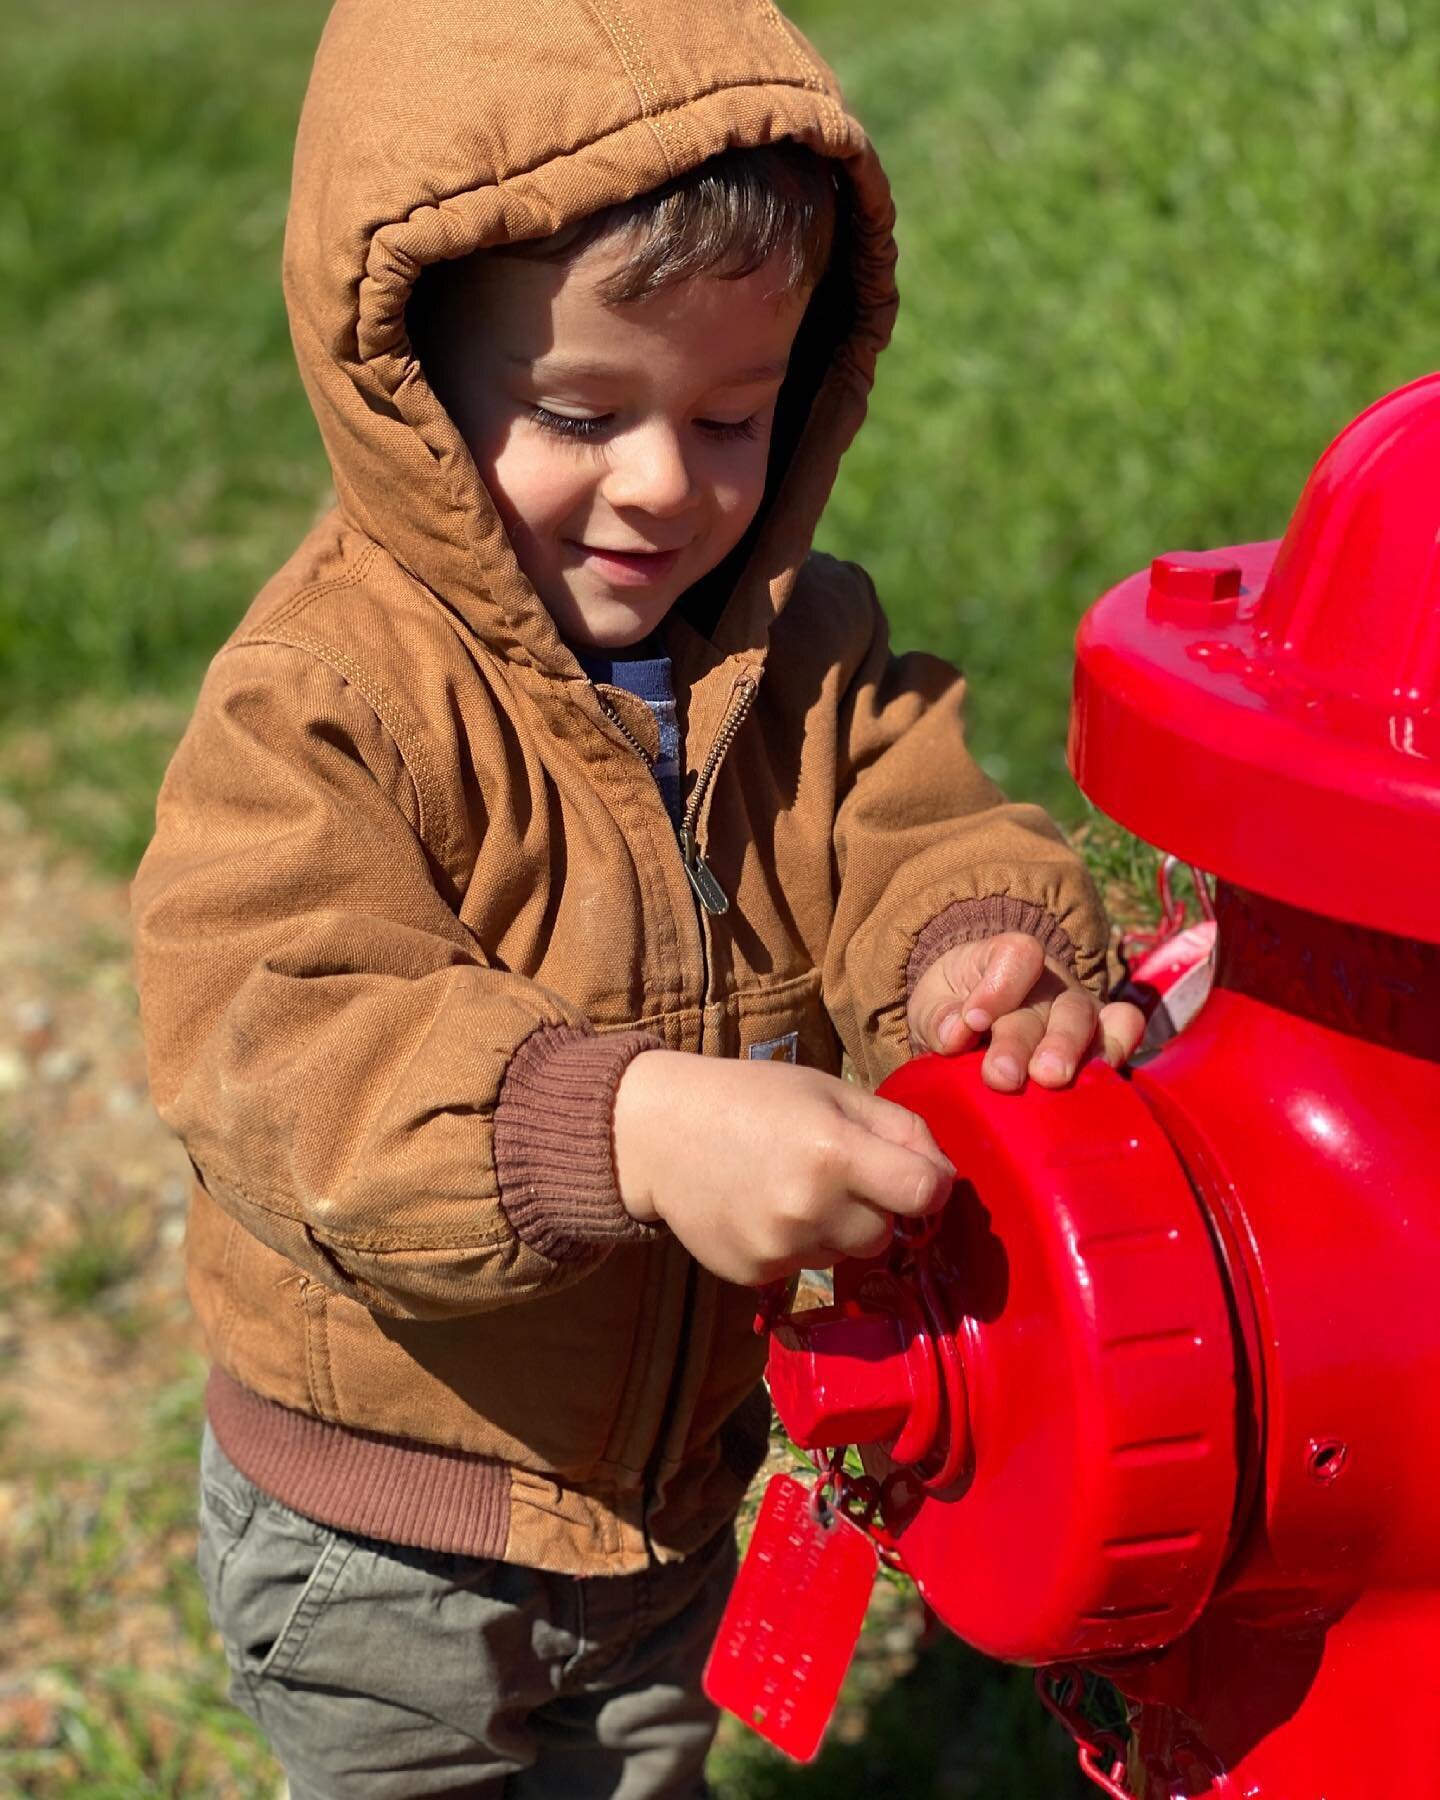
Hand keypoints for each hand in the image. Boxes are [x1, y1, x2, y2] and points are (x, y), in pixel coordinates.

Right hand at [612, 1051, 953, 1284]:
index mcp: (836, 1151)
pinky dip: (797, 1245)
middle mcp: (811, 1207)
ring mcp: (781, 1247)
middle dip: (875, 1208)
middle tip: (833, 1172)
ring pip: (847, 1255)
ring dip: (836, 1229)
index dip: (930, 1184)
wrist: (658, 1132)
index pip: (926, 1192)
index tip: (913, 1175)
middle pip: (887, 1233)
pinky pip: (804, 1268)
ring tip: (791, 1186)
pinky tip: (762, 1208)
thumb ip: (898, 1128)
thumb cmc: (751, 1098)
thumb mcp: (831, 1090)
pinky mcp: (755, 1274)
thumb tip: (946, 1177)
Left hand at [907, 931, 1143, 1091]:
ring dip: (1065, 1049)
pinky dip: (1120, 1044)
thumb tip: (956, 1032)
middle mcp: (1048, 979)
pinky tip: (1107, 1067)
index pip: (1016, 954)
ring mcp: (1077, 1006)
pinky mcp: (1099, 1036)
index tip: (973, 1021)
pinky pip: (1121, 1030)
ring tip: (1049, 1080)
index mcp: (1004, 958)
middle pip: (1043, 1000)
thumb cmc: (954, 1009)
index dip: (998, 986)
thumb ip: (938, 1017)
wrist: (977, 1021)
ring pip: (1081, 1018)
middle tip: (1002, 1076)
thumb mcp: (932, 1006)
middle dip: (1021, 1040)